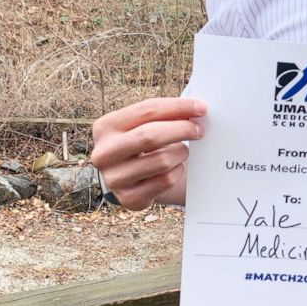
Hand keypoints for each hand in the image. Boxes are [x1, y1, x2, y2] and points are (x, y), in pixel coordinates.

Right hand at [91, 97, 206, 209]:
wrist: (131, 176)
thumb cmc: (142, 143)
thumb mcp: (145, 124)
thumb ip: (165, 114)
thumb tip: (197, 109)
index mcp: (106, 126)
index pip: (147, 110)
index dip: (178, 107)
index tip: (201, 108)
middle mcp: (104, 153)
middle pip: (150, 135)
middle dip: (182, 129)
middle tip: (199, 130)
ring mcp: (114, 178)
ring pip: (161, 160)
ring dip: (180, 153)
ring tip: (182, 150)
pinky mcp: (129, 198)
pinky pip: (165, 181)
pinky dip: (177, 171)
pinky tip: (174, 168)